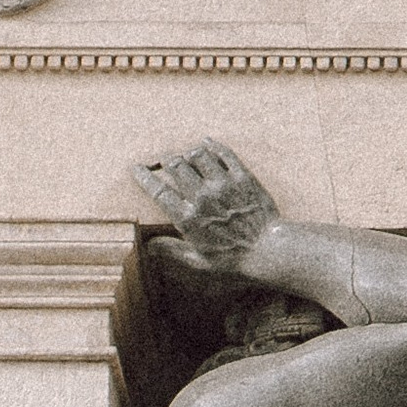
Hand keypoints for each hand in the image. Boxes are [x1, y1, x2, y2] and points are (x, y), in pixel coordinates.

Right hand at [135, 137, 278, 275]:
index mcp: (188, 217)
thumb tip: (149, 245)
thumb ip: (172, 251)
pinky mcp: (242, 177)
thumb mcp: (199, 262)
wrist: (269, 251)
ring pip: (197, 155)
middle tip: (166, 162)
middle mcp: (202, 197)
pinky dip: (213, 146)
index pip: (158, 191)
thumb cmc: (234, 260)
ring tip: (187, 157)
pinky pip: (224, 153)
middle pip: (175, 165)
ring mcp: (223, 184)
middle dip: (166, 161)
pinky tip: (207, 144)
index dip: (144, 177)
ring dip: (188, 153)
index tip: (137, 168)